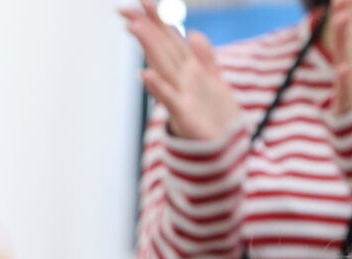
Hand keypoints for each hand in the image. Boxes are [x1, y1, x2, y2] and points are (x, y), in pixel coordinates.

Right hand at [121, 4, 244, 143]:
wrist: (225, 150)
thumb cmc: (216, 120)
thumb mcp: (215, 82)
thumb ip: (205, 58)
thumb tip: (192, 33)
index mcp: (189, 70)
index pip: (170, 39)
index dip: (158, 20)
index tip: (142, 2)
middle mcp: (181, 80)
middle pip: (162, 48)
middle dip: (146, 28)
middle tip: (126, 10)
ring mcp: (181, 96)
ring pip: (163, 65)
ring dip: (149, 47)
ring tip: (135, 28)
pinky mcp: (184, 115)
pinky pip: (169, 98)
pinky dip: (158, 87)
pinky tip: (145, 74)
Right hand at [321, 0, 351, 118]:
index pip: (351, 29)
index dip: (349, 10)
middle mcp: (349, 67)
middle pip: (346, 39)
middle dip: (342, 17)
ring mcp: (347, 84)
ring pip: (345, 58)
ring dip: (342, 40)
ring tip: (342, 19)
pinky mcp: (347, 103)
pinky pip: (346, 90)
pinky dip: (345, 79)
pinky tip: (344, 67)